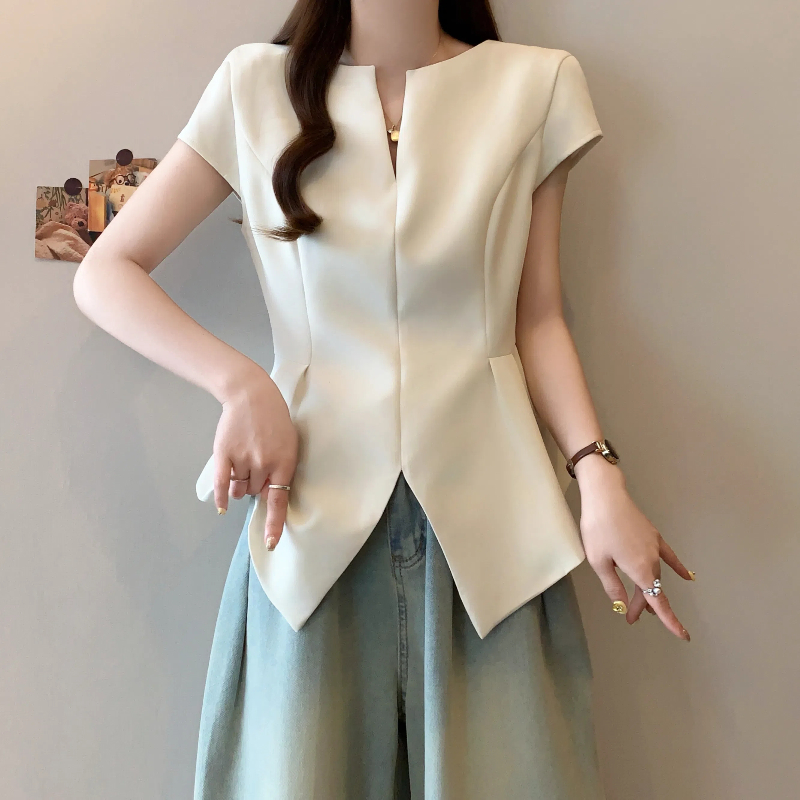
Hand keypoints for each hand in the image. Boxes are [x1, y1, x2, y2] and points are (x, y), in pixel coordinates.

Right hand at [212, 364, 298, 549]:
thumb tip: (267, 494)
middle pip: (255, 493)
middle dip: (255, 485)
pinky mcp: (224, 454)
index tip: (271, 543)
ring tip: (243, 461)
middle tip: (256, 463)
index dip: (274, 524)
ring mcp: (243, 460)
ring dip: (239, 484)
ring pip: (238, 489)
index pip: (278, 501)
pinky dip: (220, 496)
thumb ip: (281, 469)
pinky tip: (221, 507)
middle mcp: (263, 465)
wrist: (252, 395)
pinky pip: (221, 484)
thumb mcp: (289, 443)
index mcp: (284, 463)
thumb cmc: (275, 420)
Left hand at [575, 457, 693, 640]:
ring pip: (655, 574)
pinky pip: (667, 556)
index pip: (657, 600)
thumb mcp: (598, 562)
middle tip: (630, 617)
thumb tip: (622, 605)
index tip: (682, 635)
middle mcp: (652, 560)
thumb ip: (613, 586)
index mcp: (640, 569)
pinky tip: (686, 576)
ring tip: (641, 604)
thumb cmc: (598, 528)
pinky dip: (676, 568)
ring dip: (648, 589)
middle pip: (651, 588)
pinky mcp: (652, 535)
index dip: (669, 620)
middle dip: (642, 605)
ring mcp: (654, 546)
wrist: (605, 496)